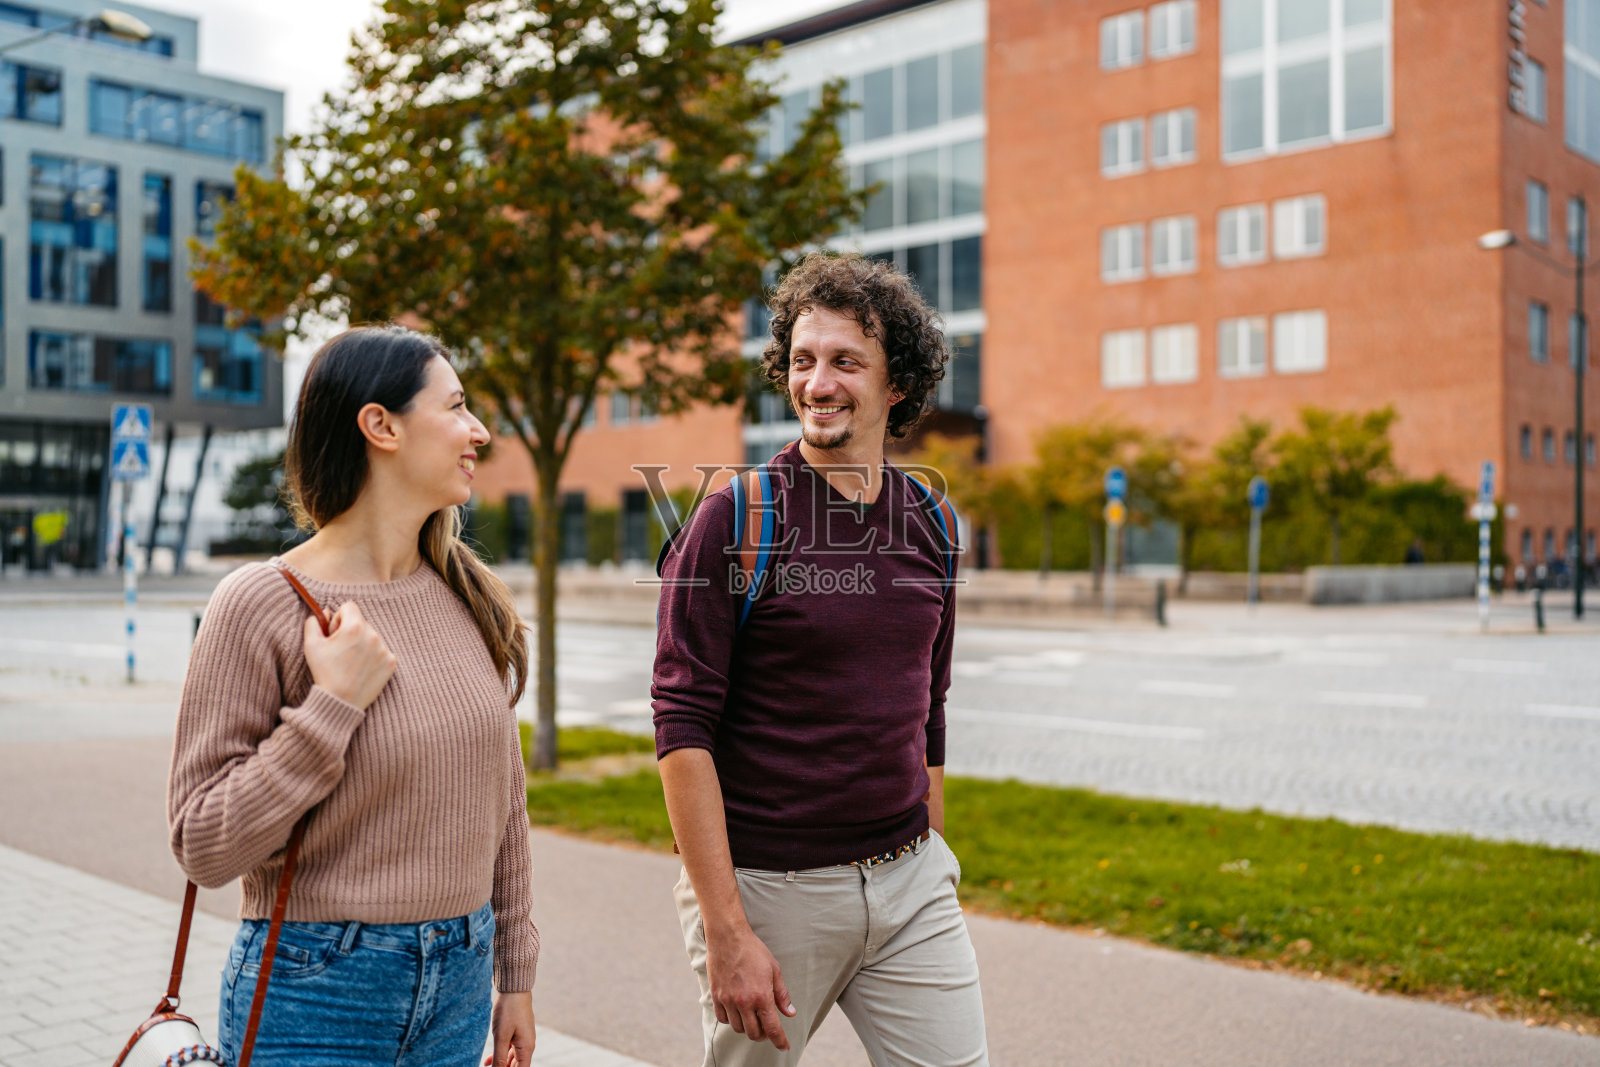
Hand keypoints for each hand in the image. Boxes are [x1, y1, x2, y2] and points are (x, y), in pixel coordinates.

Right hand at [301, 601, 396, 708]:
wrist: (340, 702)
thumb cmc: (324, 673)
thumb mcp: (311, 645)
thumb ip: (313, 623)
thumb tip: (324, 613)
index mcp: (354, 627)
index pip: (350, 607)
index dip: (339, 618)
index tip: (335, 633)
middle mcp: (373, 635)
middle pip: (362, 622)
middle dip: (351, 631)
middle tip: (341, 650)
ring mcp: (384, 649)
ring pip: (372, 636)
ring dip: (363, 643)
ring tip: (351, 662)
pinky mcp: (391, 662)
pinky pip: (382, 650)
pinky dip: (372, 656)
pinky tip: (361, 668)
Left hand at [485, 991, 534, 1066]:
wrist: (513, 988)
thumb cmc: (508, 1011)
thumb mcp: (501, 1037)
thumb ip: (499, 1058)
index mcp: (526, 1048)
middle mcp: (527, 1045)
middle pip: (516, 1066)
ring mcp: (523, 1039)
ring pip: (512, 1059)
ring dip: (500, 1064)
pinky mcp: (517, 1033)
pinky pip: (510, 1049)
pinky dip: (500, 1055)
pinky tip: (487, 1060)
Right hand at [706, 924, 795, 1049]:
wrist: (728, 937)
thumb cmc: (753, 951)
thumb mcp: (774, 970)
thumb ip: (782, 995)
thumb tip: (790, 1013)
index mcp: (761, 996)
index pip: (772, 1028)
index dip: (779, 1041)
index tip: (784, 1047)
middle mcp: (744, 1001)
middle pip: (753, 1033)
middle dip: (763, 1035)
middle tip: (766, 1028)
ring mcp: (728, 1000)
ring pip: (738, 1028)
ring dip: (747, 1027)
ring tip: (752, 1017)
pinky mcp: (716, 996)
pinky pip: (723, 1018)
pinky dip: (732, 1020)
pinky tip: (737, 1011)